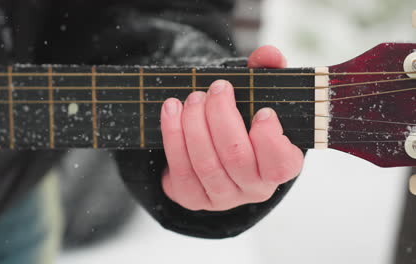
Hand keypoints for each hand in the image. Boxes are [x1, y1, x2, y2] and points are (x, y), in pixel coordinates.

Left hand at [160, 46, 303, 210]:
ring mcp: (222, 197)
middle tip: (217, 88)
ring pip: (206, 163)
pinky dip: (173, 135)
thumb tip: (269, 54)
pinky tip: (171, 110)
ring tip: (193, 97)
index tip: (261, 111)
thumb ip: (268, 72)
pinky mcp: (192, 198)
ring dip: (194, 123)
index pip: (280, 164)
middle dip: (221, 116)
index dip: (270, 139)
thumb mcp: (259, 96)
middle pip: (236, 156)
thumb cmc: (244, 120)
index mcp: (279, 167)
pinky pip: (180, 169)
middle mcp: (253, 188)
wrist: (216, 149)